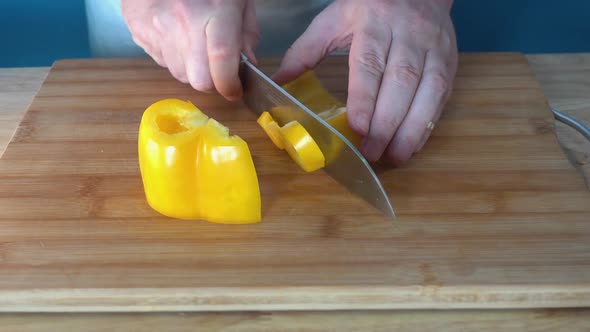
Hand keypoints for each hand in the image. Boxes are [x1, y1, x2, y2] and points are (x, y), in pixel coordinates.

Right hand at [121, 0, 258, 99]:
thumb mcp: (238, 0)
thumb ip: (246, 33)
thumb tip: (247, 64)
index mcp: (214, 9)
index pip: (222, 58)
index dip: (230, 84)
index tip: (236, 90)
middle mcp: (183, 21)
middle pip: (199, 79)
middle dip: (212, 82)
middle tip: (218, 71)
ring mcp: (158, 28)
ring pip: (180, 75)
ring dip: (193, 70)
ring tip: (196, 47)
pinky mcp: (139, 32)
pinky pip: (162, 62)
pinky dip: (175, 59)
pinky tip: (179, 38)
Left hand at [272, 0, 457, 164]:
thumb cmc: (369, 9)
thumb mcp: (334, 20)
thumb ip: (306, 50)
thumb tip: (278, 81)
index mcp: (374, 23)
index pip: (369, 63)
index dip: (365, 98)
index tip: (357, 127)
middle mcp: (408, 35)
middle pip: (401, 81)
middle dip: (387, 121)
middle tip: (371, 152)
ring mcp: (433, 49)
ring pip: (428, 91)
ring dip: (412, 129)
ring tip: (394, 156)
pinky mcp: (448, 63)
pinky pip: (442, 96)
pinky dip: (428, 124)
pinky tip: (413, 144)